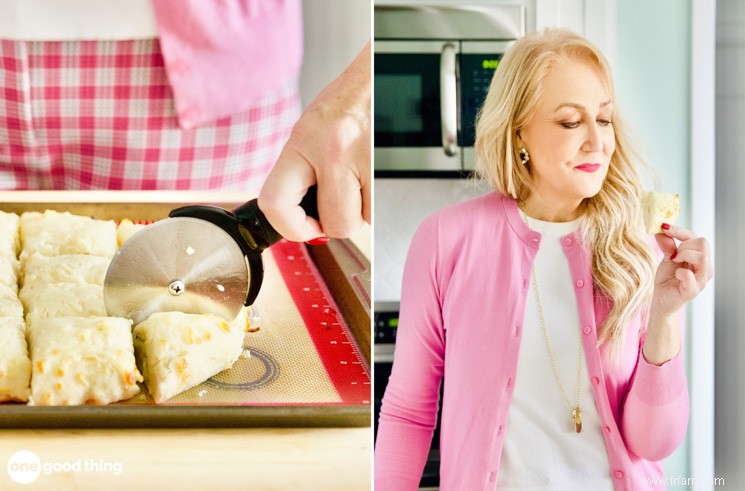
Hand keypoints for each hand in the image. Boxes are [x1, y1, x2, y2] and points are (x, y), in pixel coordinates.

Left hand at [258, 41, 370, 241]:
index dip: (291, 227)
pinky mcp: (388, 165)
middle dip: (336, 223)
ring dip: (360, 211)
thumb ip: (299, 173)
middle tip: (336, 205)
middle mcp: (333, 151)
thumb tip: (297, 213)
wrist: (378, 77)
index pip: (277, 204)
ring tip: (356, 183)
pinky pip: (380, 209)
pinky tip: (370, 180)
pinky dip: (375, 203)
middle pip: (334, 224)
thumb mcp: (309, 132)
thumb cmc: (346, 102)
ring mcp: (364, 159)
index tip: (302, 226)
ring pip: (362, 221)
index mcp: (303, 142)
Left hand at [651, 223, 712, 316]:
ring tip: (674, 262)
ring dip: (684, 256)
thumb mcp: (666, 259)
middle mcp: (704, 268)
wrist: (660, 300)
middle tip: (673, 255)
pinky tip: (676, 274)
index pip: (697, 238)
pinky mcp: (692, 291)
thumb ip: (667, 245)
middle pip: (703, 244)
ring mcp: (700, 280)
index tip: (664, 227)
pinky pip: (691, 277)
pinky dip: (681, 272)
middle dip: (684, 245)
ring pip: (703, 258)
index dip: (680, 231)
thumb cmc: (667, 279)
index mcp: (699, 258)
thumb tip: (661, 230)